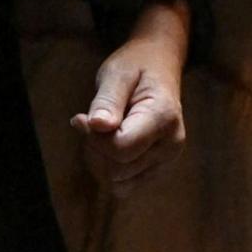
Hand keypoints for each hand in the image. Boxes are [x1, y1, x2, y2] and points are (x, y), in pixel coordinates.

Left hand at [75, 0, 191, 184]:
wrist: (159, 66)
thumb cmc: (136, 66)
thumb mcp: (117, 73)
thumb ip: (108, 100)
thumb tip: (97, 125)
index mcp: (163, 119)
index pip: (120, 149)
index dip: (93, 138)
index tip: (81, 118)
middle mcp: (171, 145)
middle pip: (118, 169)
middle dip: (95, 148)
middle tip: (92, 121)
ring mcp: (167, 161)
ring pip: (119, 182)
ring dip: (100, 160)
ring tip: (103, 131)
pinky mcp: (157, 169)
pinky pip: (125, 185)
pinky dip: (109, 169)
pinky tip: (108, 145)